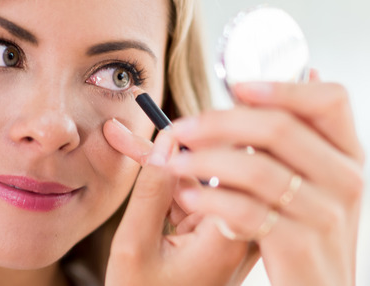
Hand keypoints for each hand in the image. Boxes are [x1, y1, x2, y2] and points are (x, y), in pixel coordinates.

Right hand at [102, 124, 258, 285]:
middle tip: (123, 135)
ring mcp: (239, 238)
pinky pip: (203, 201)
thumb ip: (152, 191)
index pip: (227, 160)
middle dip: (168, 152)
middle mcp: (245, 235)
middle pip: (214, 169)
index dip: (192, 136)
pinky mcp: (228, 241)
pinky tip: (145, 185)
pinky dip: (172, 193)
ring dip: (166, 171)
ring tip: (123, 147)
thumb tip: (167, 139)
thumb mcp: (134, 246)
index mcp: (229, 236)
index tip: (156, 124)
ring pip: (205, 183)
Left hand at [166, 73, 364, 285]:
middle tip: (181, 127)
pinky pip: (246, 211)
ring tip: (175, 162)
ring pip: (256, 169)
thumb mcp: (319, 178)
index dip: (282, 87)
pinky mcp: (300, 247)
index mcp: (350, 155)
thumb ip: (307, 133)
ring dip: (205, 161)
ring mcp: (326, 214)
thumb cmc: (309, 228)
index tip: (237, 87)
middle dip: (219, 122)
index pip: (331, 100)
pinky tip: (189, 197)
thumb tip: (304, 71)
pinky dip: (210, 200)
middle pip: (279, 128)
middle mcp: (347, 180)